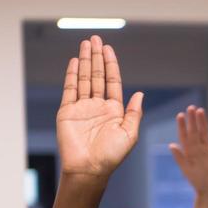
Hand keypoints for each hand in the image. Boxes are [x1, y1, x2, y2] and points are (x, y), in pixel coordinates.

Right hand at [56, 35, 144, 176]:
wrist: (88, 169)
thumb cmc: (111, 156)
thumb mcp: (129, 134)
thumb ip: (134, 113)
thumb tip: (140, 93)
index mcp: (114, 111)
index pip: (112, 81)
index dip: (110, 64)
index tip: (108, 49)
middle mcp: (98, 106)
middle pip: (97, 75)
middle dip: (96, 57)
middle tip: (95, 38)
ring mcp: (82, 108)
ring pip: (84, 79)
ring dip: (85, 61)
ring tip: (85, 44)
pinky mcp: (67, 112)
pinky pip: (70, 89)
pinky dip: (72, 74)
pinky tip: (75, 61)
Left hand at [169, 106, 207, 195]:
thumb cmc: (198, 182)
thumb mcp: (187, 170)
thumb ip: (180, 158)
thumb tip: (171, 145)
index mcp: (189, 152)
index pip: (185, 136)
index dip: (182, 126)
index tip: (180, 115)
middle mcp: (198, 148)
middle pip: (194, 131)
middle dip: (192, 120)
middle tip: (191, 107)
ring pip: (205, 132)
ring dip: (203, 122)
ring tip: (200, 110)